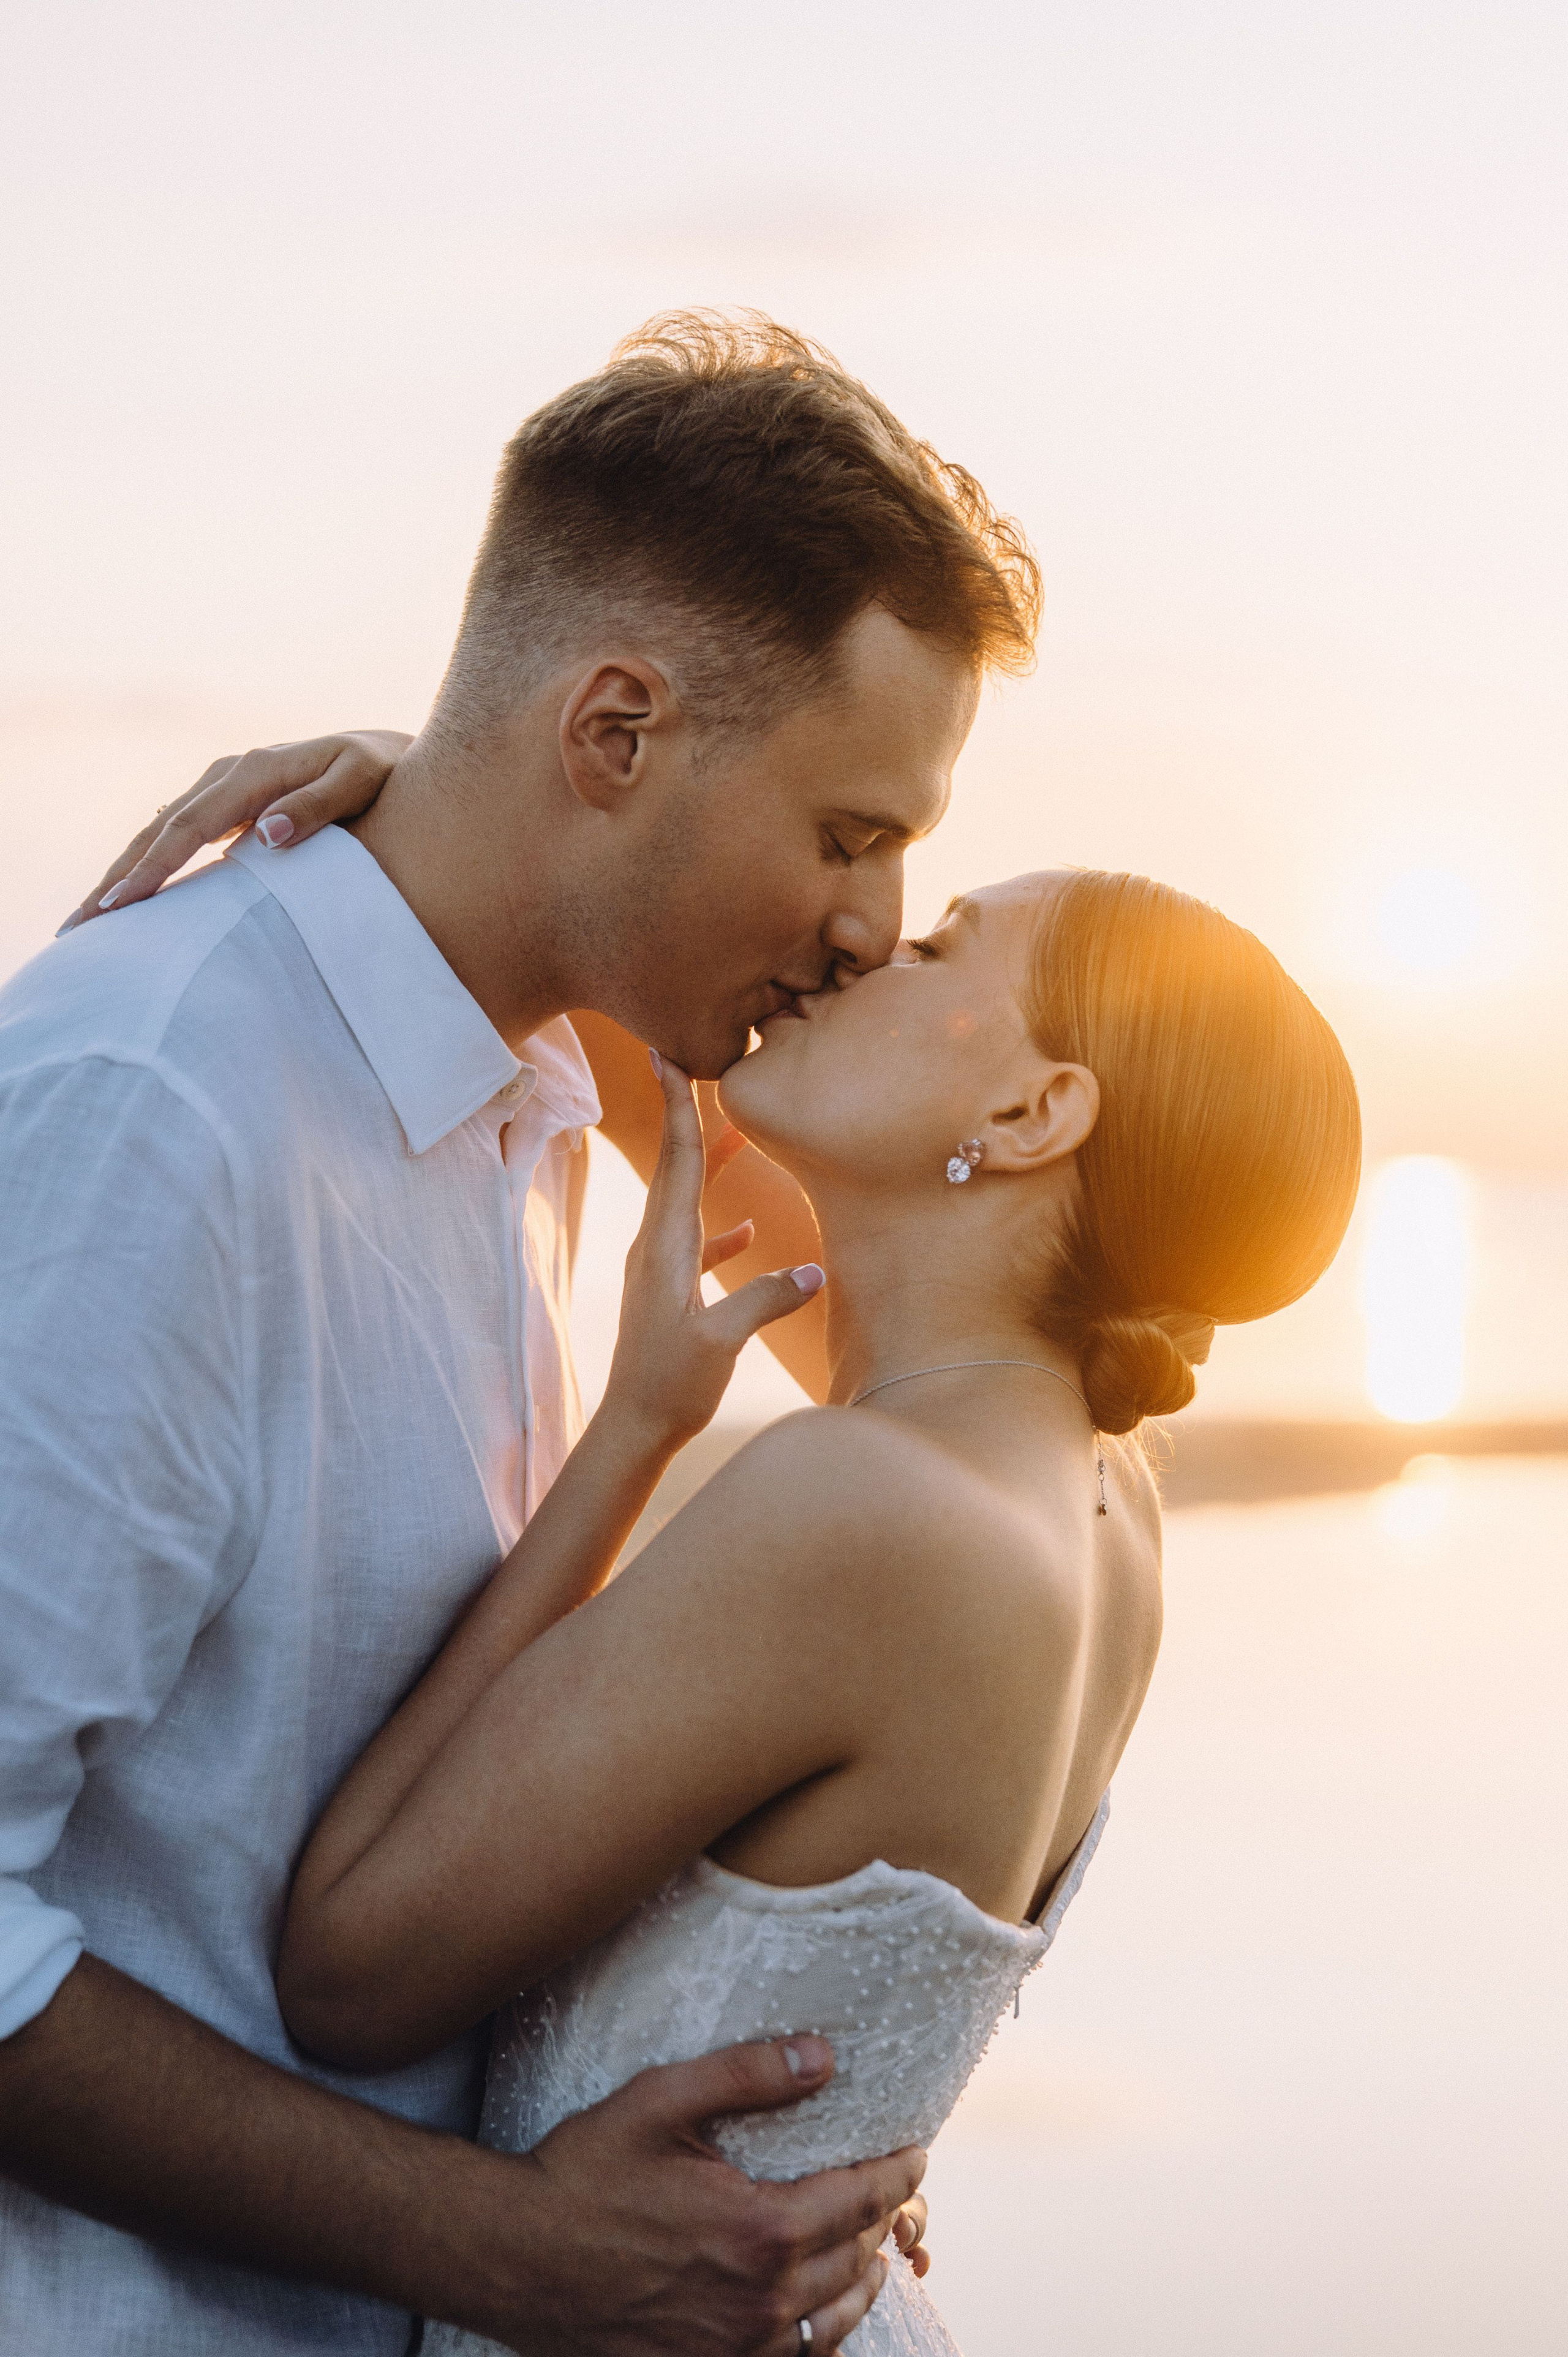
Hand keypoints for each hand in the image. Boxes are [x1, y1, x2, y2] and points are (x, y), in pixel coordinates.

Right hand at [56, 730, 411, 933]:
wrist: (386, 754)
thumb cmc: (380, 772)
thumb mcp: (359, 781)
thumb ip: (316, 807)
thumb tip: (266, 833)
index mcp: (252, 772)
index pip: (188, 826)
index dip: (153, 866)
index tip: (121, 904)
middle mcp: (227, 775)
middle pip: (158, 831)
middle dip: (117, 878)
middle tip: (78, 925)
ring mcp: (223, 789)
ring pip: (158, 833)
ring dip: (121, 875)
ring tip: (86, 920)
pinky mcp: (227, 806)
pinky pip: (176, 837)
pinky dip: (146, 865)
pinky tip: (126, 897)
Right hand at [460, 2035, 924, 2356]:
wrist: (514, 2258)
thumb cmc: (583, 2173)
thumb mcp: (660, 2101)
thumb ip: (747, 2073)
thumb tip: (824, 2055)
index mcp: (758, 2230)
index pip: (862, 2200)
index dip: (898, 2174)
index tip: (916, 2153)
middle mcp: (758, 2301)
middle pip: (856, 2261)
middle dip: (882, 2222)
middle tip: (893, 2192)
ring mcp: (733, 2348)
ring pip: (832, 2321)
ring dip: (859, 2282)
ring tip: (869, 2251)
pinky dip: (817, 2335)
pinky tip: (814, 2311)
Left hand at [600, 1056, 823, 1457]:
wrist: (633, 1426)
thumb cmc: (671, 1385)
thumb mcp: (721, 1341)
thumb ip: (764, 1300)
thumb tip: (813, 1270)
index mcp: (668, 1246)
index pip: (677, 1161)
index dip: (678, 1108)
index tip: (667, 1057)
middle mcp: (657, 1246)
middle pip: (675, 1166)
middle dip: (684, 1113)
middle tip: (684, 1063)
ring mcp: (660, 1268)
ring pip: (686, 1200)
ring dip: (707, 1163)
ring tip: (734, 1131)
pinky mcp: (670, 1292)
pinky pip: (696, 1242)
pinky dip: (719, 1225)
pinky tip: (747, 1230)